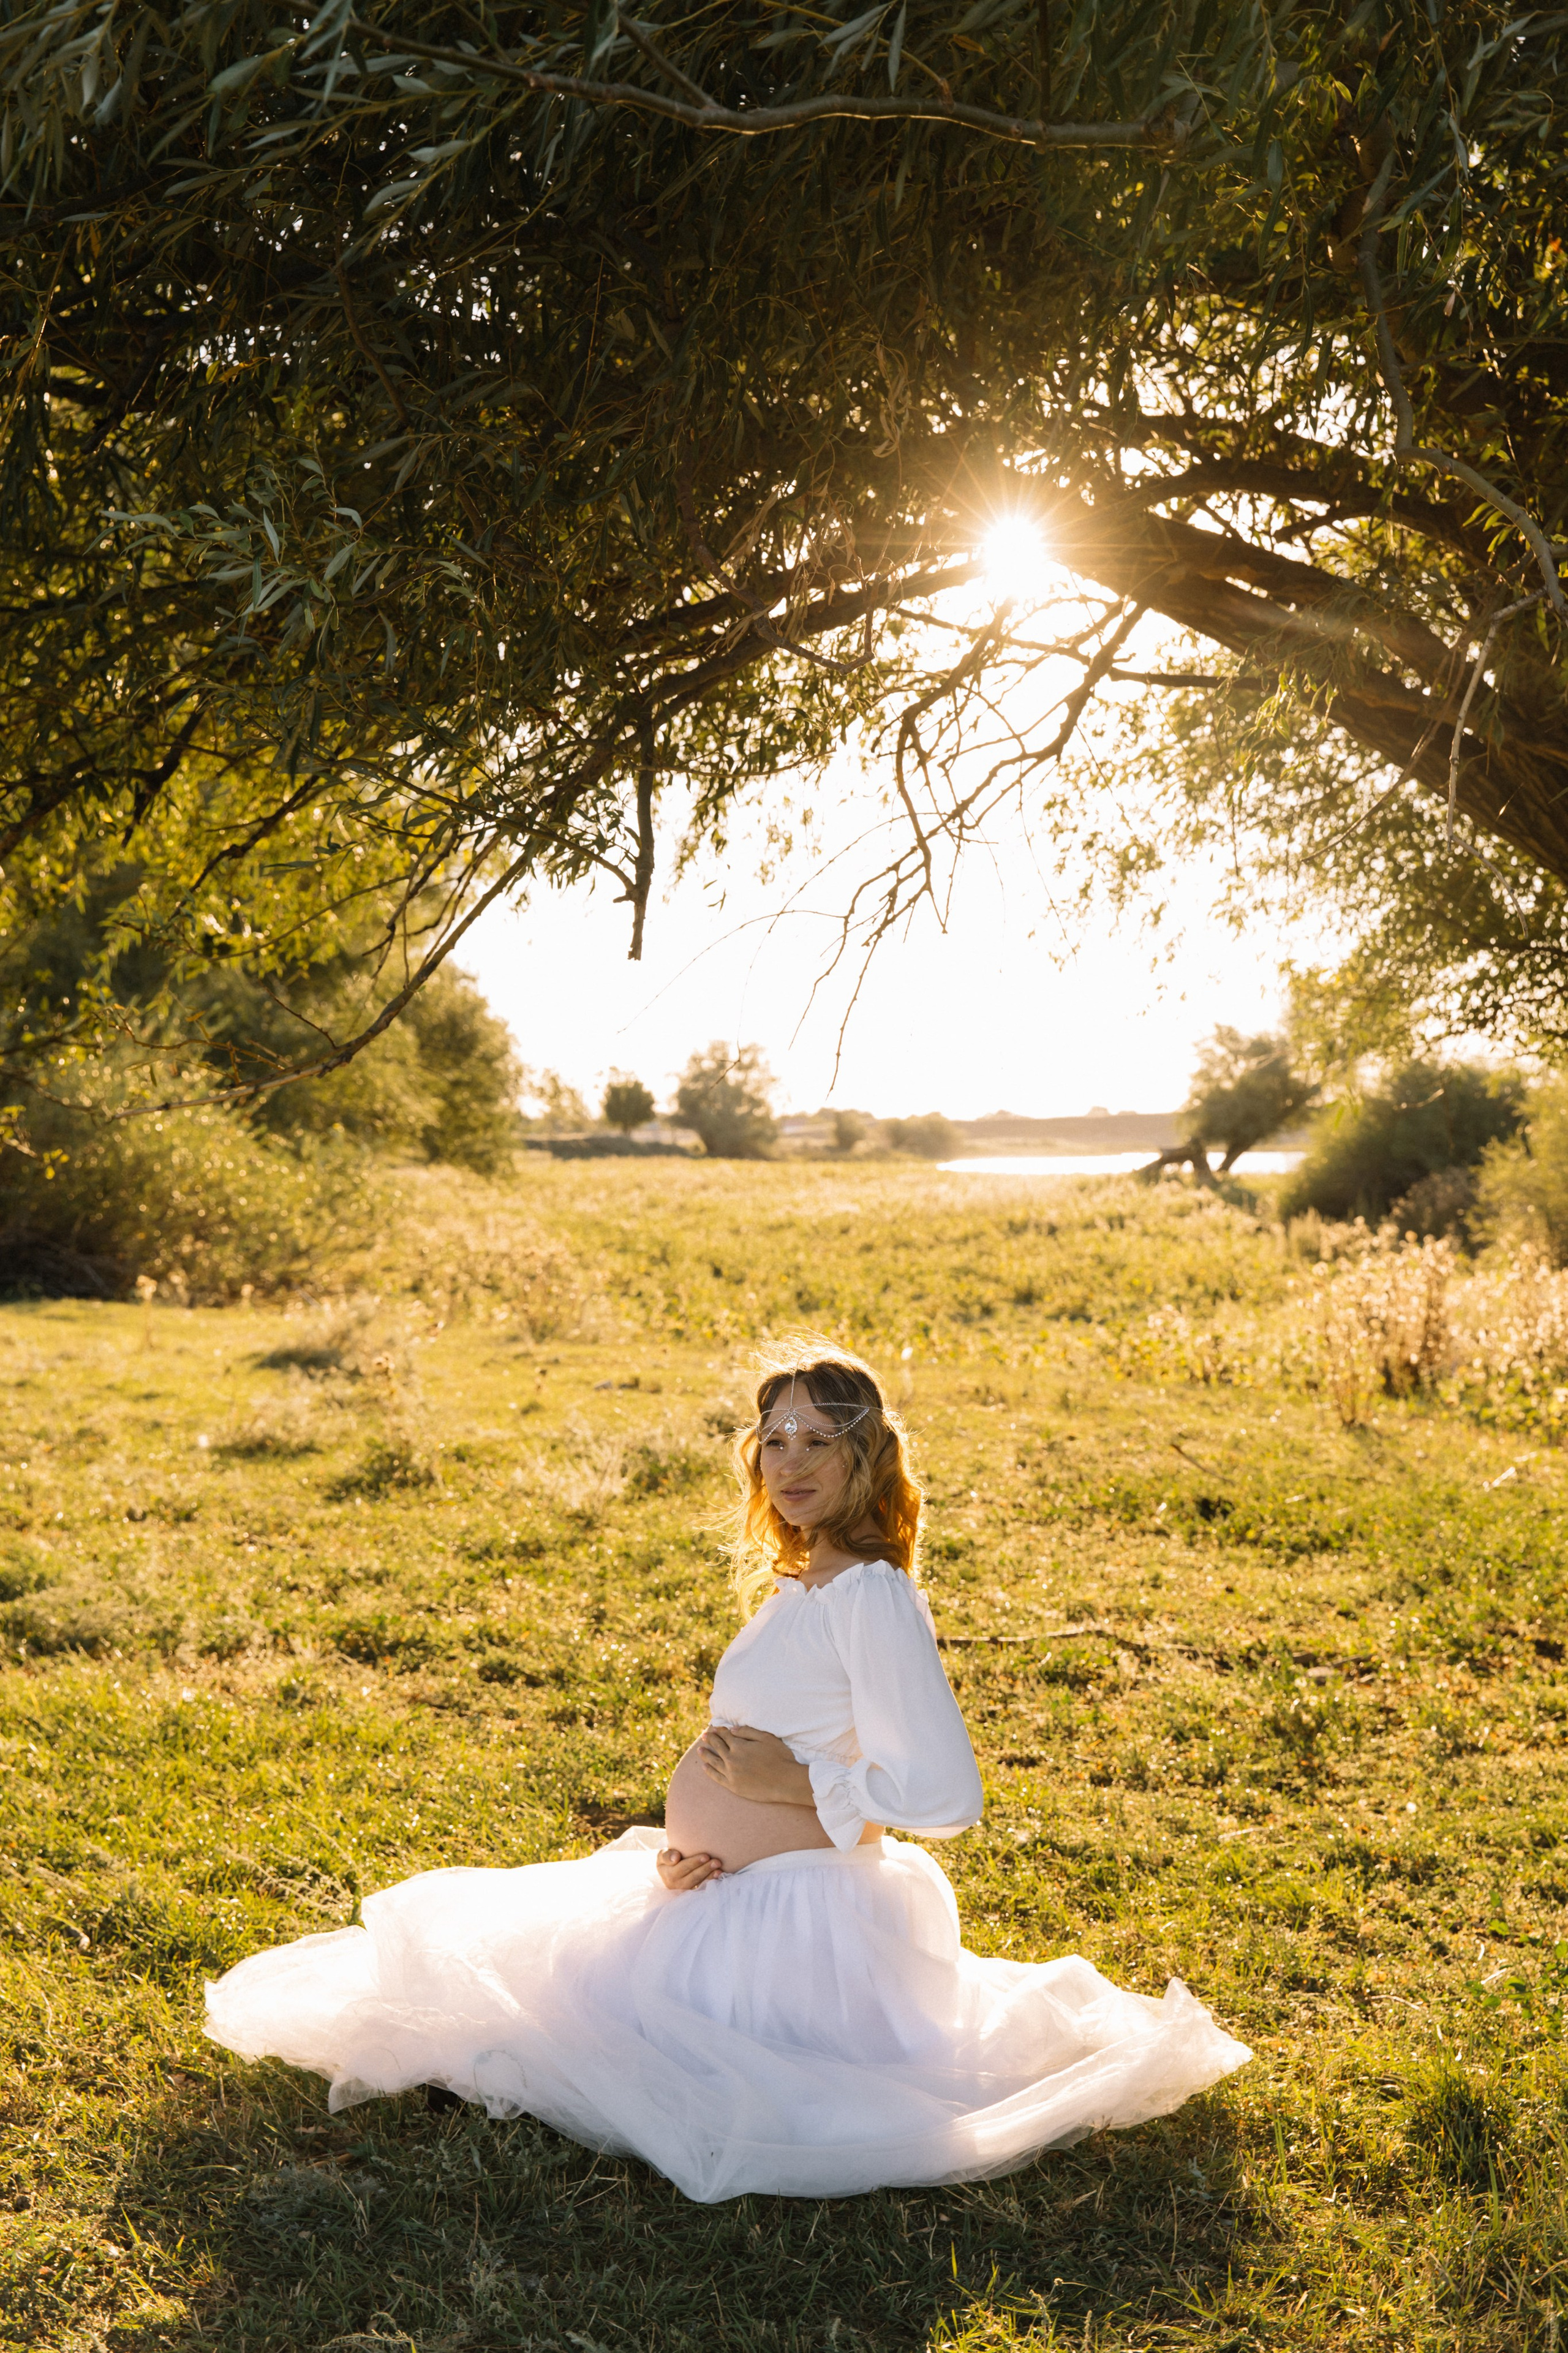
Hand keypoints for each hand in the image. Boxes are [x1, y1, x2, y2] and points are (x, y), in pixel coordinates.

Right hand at [657, 1846, 721, 1892]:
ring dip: (710, 1876)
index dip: (694, 1862)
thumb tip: (675, 1858)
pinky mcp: (691, 1893)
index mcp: (668, 1875)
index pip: (682, 1868)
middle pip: (693, 1877)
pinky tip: (718, 1875)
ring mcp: (684, 1890)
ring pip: (699, 1884)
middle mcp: (676, 1885)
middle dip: (705, 1869)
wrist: (669, 1871)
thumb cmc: (668, 1859)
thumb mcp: (662, 1855)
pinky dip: (710, 1881)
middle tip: (717, 1861)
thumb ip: (666, 1856)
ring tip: (719, 1868)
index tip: (706, 1856)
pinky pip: (702, 1887)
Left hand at [699, 1724, 813, 1805]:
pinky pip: (717, 1777)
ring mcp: (731, 1774)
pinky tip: (705, 1767)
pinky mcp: (733, 1786)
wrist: (785, 1782)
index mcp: (739, 1746)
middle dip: (710, 1739)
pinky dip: (710, 1771)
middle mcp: (732, 1759)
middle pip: (717, 1747)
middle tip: (704, 1736)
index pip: (725, 1735)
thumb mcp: (766, 1738)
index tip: (713, 1728)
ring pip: (714, 1762)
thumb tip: (732, 1729)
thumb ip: (748, 1732)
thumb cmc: (779, 1757)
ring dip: (706, 1754)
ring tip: (699, 1750)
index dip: (719, 1731)